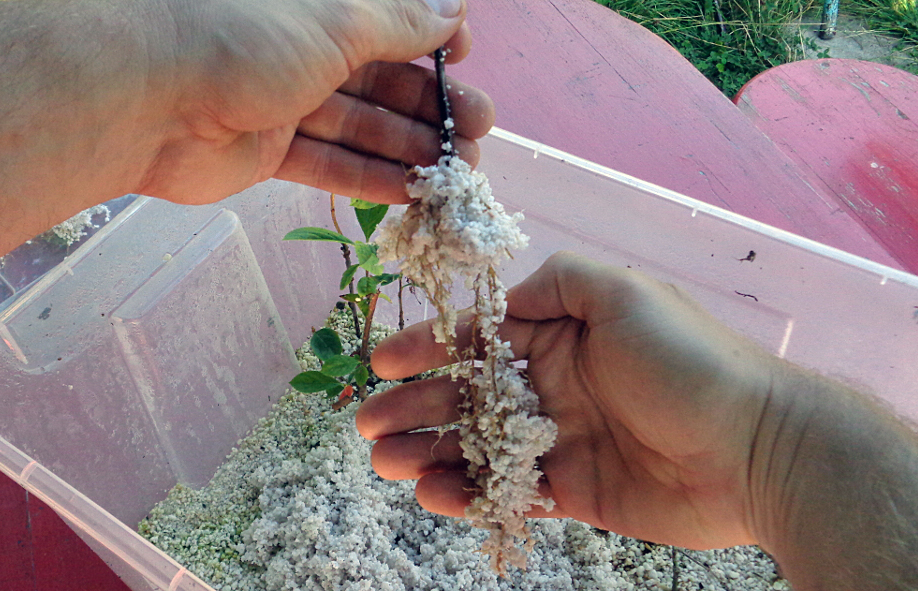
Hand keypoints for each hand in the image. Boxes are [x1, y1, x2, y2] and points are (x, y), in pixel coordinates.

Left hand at [142, 0, 493, 204]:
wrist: (147, 96)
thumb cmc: (246, 35)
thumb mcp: (338, 18)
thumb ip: (399, 22)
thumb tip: (455, 13)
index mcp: (320, 4)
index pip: (388, 20)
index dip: (430, 41)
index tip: (466, 61)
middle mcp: (303, 46)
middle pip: (382, 79)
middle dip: (433, 107)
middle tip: (477, 136)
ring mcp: (284, 100)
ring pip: (360, 125)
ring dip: (410, 149)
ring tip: (458, 174)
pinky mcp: (267, 149)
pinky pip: (328, 162)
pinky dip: (369, 178)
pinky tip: (411, 194)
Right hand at [357, 251, 778, 549]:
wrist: (754, 449)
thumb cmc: (688, 363)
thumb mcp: (624, 294)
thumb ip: (560, 282)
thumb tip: (506, 293)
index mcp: (561, 335)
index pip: (479, 338)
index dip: (428, 347)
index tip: (383, 361)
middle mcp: (554, 384)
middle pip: (467, 395)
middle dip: (413, 406)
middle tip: (368, 424)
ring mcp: (561, 439)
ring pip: (478, 446)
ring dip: (428, 452)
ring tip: (387, 461)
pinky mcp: (574, 490)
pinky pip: (510, 491)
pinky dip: (470, 493)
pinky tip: (436, 493)